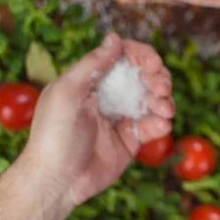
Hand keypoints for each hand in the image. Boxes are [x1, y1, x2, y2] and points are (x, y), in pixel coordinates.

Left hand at [25, 33, 174, 206]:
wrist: (57, 182)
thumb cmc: (54, 135)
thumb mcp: (67, 93)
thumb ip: (92, 64)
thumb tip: (115, 37)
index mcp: (92, 79)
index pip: (124, 57)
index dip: (142, 55)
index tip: (153, 63)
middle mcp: (110, 94)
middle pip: (145, 75)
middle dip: (159, 78)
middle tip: (161, 88)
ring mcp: (122, 116)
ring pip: (154, 98)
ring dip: (165, 100)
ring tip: (164, 109)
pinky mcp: (132, 138)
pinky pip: (154, 125)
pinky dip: (162, 123)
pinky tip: (161, 125)